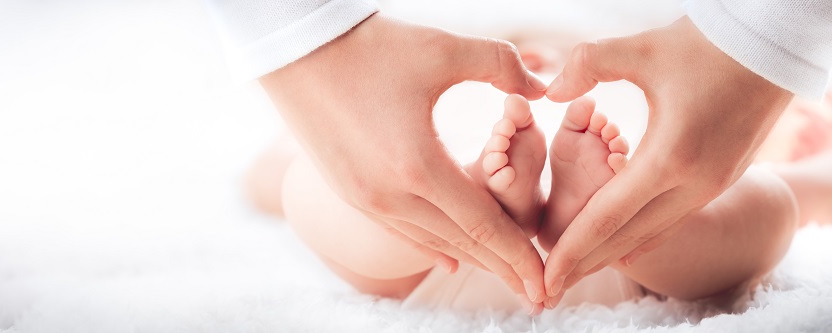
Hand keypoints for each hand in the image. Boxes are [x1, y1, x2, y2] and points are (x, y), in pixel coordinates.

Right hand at [260, 14, 549, 303]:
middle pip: (462, 245)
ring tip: (504, 273)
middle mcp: (390, 195)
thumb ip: (501, 66)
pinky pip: (401, 230)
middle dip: (504, 269)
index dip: (520, 257)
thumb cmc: (370, 46)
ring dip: (472, 259)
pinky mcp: (349, 191)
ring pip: (431, 240)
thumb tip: (541, 86)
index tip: (547, 284)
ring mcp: (365, 197)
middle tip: (539, 294)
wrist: (295, 49)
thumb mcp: (442, 50)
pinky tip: (451, 260)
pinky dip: (433, 246)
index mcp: (419, 167)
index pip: (483, 227)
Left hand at [542, 16, 792, 298]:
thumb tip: (551, 91)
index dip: (572, 248)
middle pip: (627, 238)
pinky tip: (616, 245)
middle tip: (548, 288)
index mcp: (670, 158)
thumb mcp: (642, 48)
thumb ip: (587, 65)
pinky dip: (637, 234)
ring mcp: (711, 186)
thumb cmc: (706, 44)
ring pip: (651, 233)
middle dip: (585, 264)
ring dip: (610, 252)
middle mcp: (694, 183)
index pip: (608, 217)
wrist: (772, 48)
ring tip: (573, 270)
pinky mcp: (719, 180)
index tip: (544, 274)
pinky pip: (670, 219)